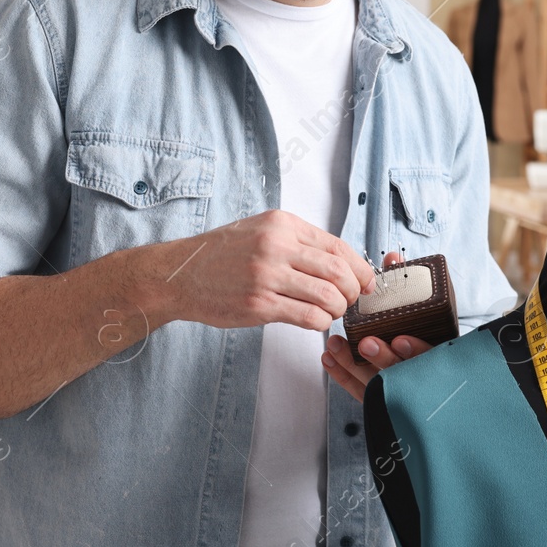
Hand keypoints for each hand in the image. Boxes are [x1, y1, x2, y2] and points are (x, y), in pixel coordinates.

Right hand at [134, 209, 378, 330]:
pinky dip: (320, 322)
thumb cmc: (221, 255)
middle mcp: (276, 245)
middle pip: (339, 271)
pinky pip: (307, 316)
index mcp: (281, 224)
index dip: (360, 268)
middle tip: (352, 302)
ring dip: (338, 309)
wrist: (179, 275)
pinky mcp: (259, 304)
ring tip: (331, 313)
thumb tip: (339, 261)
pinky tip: (314, 322)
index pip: (338, 245)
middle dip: (354, 291)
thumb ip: (296, 240)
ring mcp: (267, 275)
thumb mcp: (260, 230)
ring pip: (328, 296)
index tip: (366, 282)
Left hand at [320, 251, 435, 401]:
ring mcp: (401, 392)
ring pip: (377, 383)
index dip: (416, 350)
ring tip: (335, 345)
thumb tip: (393, 258)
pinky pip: (359, 390)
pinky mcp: (380, 398)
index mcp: (440, 355)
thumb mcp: (426, 306)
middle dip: (383, 358)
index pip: (431, 357)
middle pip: (403, 374)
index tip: (401, 340)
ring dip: (354, 364)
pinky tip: (328, 359)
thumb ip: (410, 284)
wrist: (425, 373)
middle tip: (365, 343)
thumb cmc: (426, 328)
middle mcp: (423, 376)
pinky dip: (343, 375)